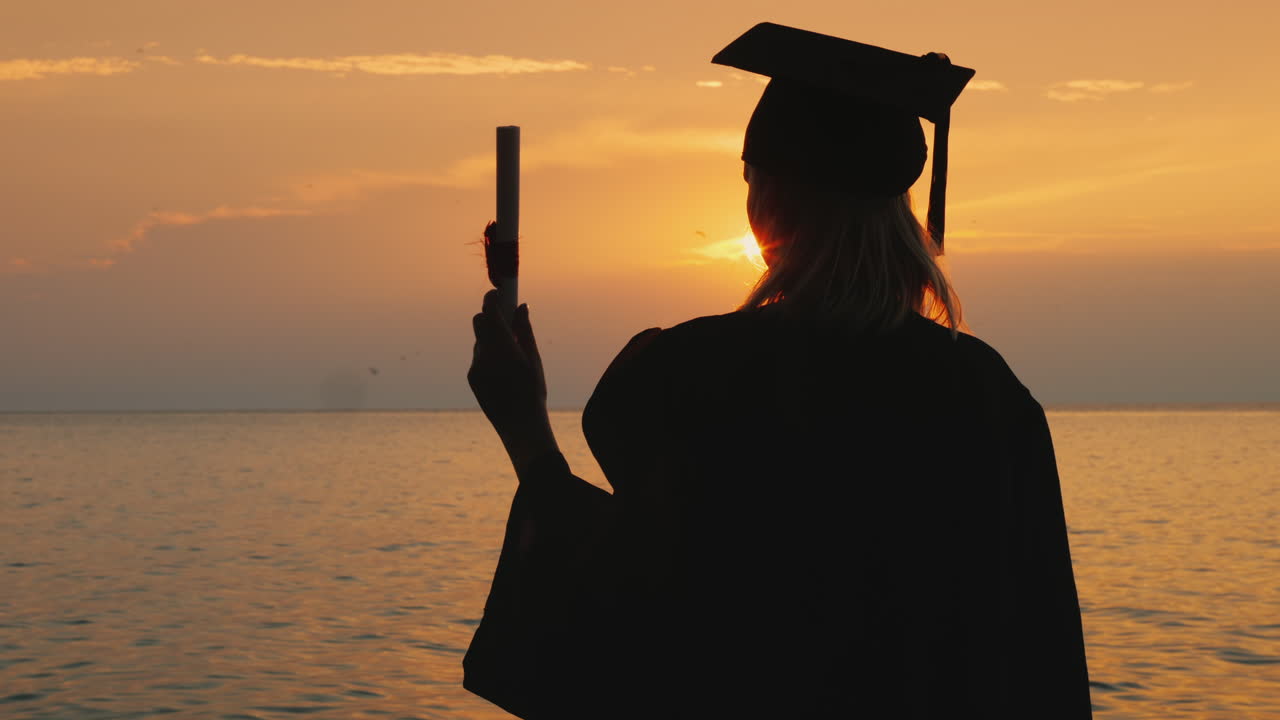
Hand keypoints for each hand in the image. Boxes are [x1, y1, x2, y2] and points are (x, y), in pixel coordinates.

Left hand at [468, 290, 557, 470]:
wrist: (520, 425)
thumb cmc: (532, 391)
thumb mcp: (533, 358)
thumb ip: (524, 329)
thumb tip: (521, 306)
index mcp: (501, 345)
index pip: (489, 310)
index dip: (493, 297)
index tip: (499, 292)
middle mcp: (483, 353)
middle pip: (479, 322)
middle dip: (490, 316)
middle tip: (507, 317)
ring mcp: (475, 366)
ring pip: (479, 341)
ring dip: (491, 338)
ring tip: (511, 351)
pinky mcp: (472, 378)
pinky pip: (478, 357)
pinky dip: (488, 354)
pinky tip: (504, 370)